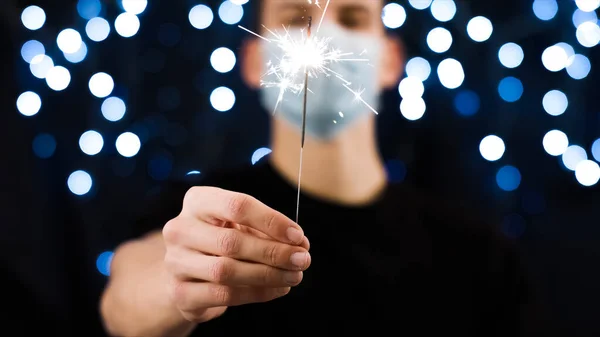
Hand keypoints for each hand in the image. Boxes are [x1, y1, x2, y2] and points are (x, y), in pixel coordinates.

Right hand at [162, 186, 310, 322]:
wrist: (187, 271)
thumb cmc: (221, 239)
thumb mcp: (240, 225)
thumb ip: (266, 230)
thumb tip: (300, 244)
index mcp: (197, 201)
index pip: (237, 205)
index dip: (271, 221)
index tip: (298, 235)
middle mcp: (180, 229)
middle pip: (232, 241)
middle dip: (274, 252)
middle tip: (302, 259)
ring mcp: (175, 262)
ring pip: (227, 271)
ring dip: (268, 275)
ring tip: (294, 276)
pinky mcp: (180, 292)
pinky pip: (224, 295)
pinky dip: (257, 293)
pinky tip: (278, 289)